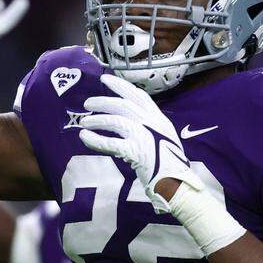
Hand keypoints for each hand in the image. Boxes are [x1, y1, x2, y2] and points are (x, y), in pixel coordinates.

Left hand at [78, 74, 202, 211]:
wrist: (178, 183)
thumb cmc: (169, 164)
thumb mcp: (164, 138)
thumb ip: (150, 127)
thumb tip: (129, 120)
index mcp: (159, 119)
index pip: (139, 95)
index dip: (121, 85)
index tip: (105, 79)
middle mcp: (152, 123)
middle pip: (124, 104)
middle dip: (104, 100)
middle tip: (87, 102)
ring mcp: (144, 136)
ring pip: (116, 120)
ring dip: (97, 120)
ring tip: (84, 122)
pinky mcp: (136, 151)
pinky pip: (110, 142)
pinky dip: (95, 139)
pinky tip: (84, 137)